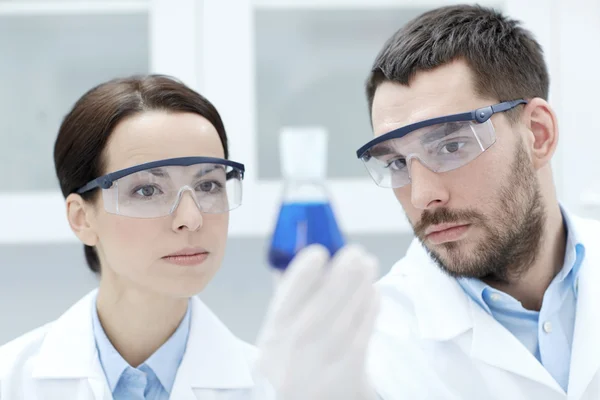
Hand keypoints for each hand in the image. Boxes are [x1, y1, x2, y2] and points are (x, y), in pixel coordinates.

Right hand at [256, 244, 379, 399]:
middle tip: (356, 252)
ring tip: (368, 265)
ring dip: (362, 283)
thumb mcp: (277, 333)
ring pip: (350, 310)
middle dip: (344, 269)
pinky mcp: (350, 368)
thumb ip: (289, 297)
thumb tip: (304, 257)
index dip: (305, 269)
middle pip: (327, 298)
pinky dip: (371, 306)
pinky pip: (365, 328)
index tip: (319, 251)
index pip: (290, 293)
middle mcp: (298, 344)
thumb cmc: (289, 362)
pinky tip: (373, 292)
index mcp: (274, 331)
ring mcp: (326, 357)